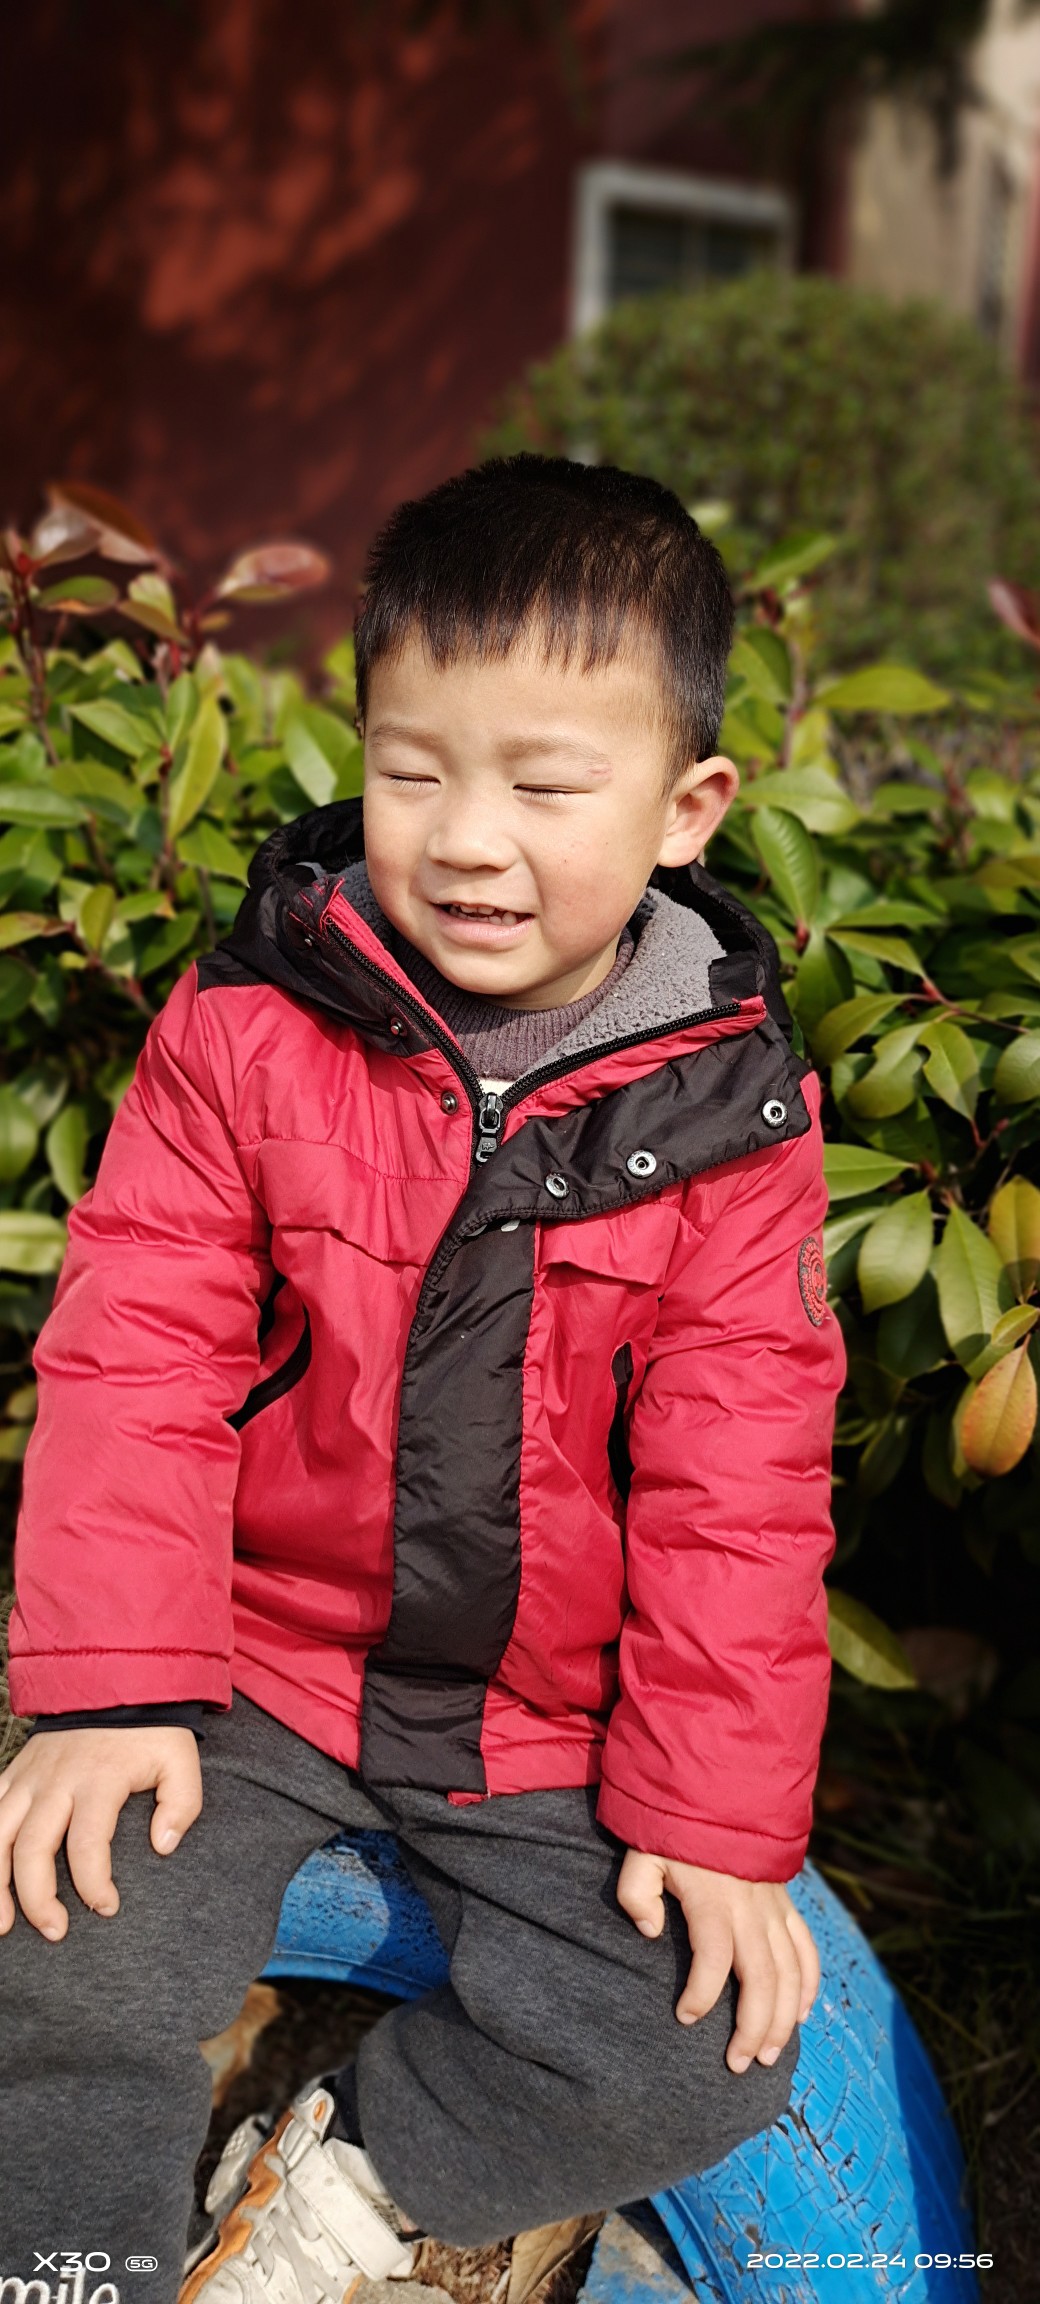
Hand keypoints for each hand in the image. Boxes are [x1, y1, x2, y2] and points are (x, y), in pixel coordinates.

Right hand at [0, 1726, 202, 1941]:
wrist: (115, 1677)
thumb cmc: (149, 1729)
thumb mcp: (180, 1760)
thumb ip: (182, 1804)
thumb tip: (164, 1846)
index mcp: (99, 1779)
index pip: (87, 1843)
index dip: (94, 1884)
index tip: (107, 1908)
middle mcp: (56, 1780)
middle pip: (32, 1847)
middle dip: (39, 1898)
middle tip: (56, 1931)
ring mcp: (29, 1776)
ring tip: (3, 1925)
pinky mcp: (14, 1771)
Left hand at [617, 1849, 819, 2073]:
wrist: (714, 1788)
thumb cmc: (671, 1828)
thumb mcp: (641, 1854)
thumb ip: (636, 1894)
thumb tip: (649, 1932)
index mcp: (712, 1900)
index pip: (713, 1959)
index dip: (701, 1995)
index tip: (683, 2017)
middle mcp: (750, 1909)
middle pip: (762, 1978)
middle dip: (754, 2028)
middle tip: (738, 2065)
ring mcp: (773, 1907)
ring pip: (790, 1972)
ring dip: (783, 2019)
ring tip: (768, 2057)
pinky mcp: (785, 1903)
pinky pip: (806, 1949)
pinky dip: (808, 1984)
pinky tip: (801, 2015)